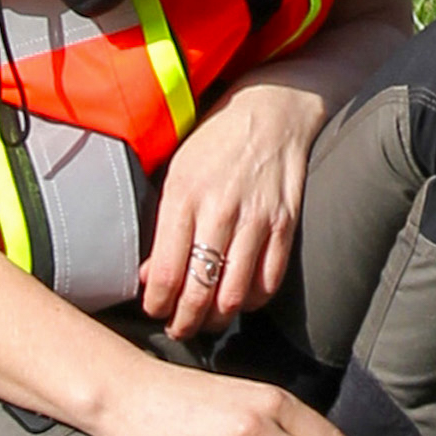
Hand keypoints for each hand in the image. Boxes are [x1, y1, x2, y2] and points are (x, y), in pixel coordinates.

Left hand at [140, 81, 324, 339]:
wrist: (273, 107)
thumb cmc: (216, 140)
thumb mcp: (178, 170)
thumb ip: (163, 225)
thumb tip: (149, 277)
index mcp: (184, 194)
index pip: (166, 271)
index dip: (157, 304)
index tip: (155, 311)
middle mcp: (220, 208)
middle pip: (200, 291)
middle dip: (185, 322)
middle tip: (179, 328)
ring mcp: (257, 217)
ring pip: (234, 294)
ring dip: (217, 318)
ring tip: (207, 320)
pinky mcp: (286, 222)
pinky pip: (269, 281)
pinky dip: (253, 300)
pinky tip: (240, 299)